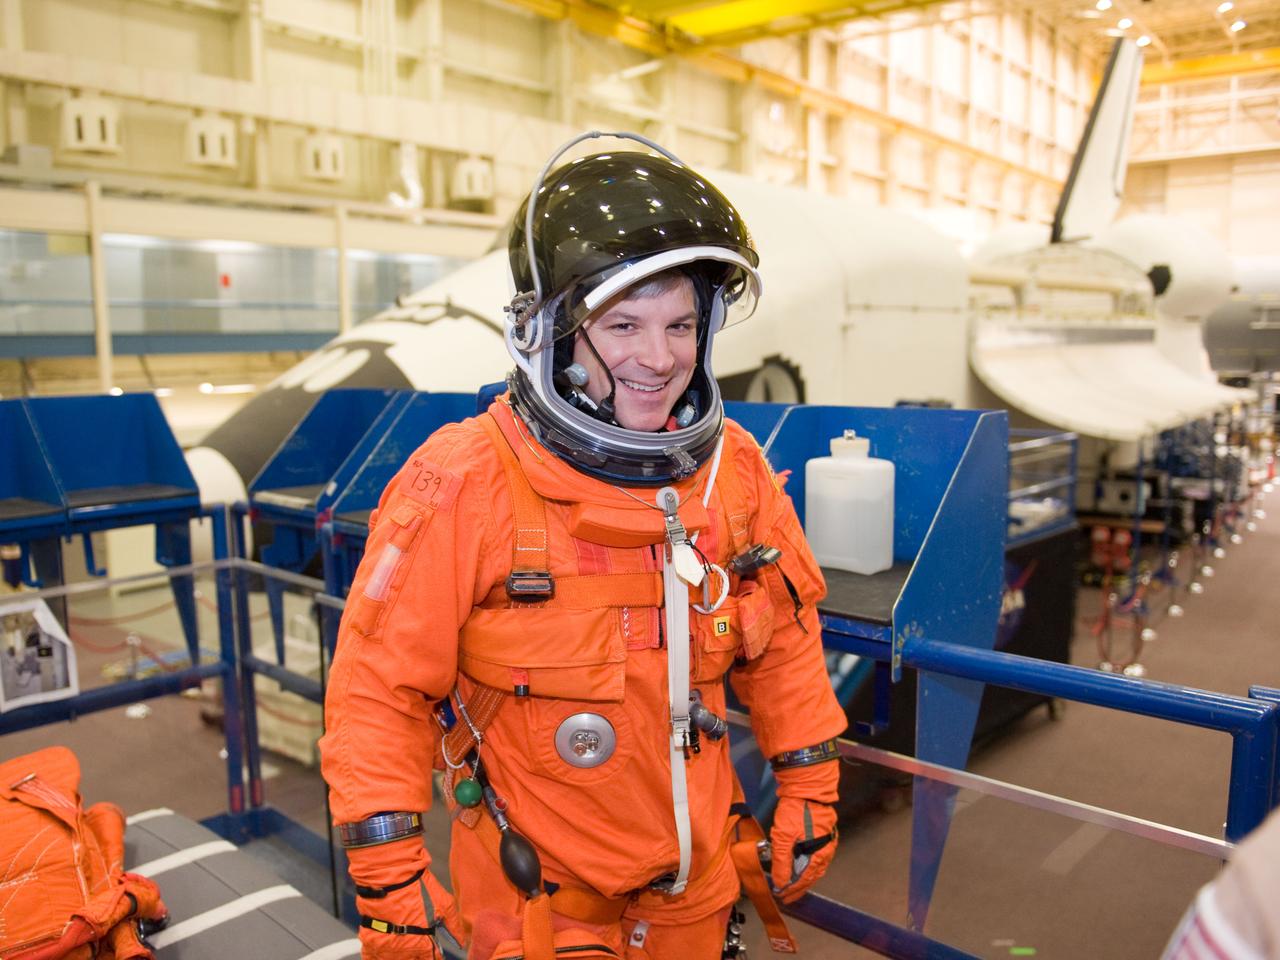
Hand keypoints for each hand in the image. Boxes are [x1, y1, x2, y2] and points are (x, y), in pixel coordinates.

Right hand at [347, 836, 464, 958]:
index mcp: (423, 944)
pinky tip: (386, 946)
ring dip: (401, 955)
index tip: (435, 951)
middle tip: (419, 939)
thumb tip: (462, 941)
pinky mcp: (369, 940)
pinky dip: (379, 955)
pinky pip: (372, 958)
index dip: (435, 956)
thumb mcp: (444, 903)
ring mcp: (384, 948)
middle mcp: (403, 951)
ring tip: (403, 940)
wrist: (389, 873)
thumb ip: (453, 926)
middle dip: (418, 954)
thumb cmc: (418, 886)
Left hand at [768, 796, 837, 903]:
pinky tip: (799, 862)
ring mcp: (826, 841)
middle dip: (798, 886)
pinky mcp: (823, 832)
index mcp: (818, 854)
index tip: (781, 895)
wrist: (806, 785)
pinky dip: (807, 862)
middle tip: (786, 894)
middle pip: (812, 875)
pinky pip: (816, 854)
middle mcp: (826, 850)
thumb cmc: (796, 810)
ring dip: (803, 875)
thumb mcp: (783, 837)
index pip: (805, 880)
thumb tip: (780, 882)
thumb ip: (781, 862)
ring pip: (815, 866)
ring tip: (791, 881)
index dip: (792, 889)